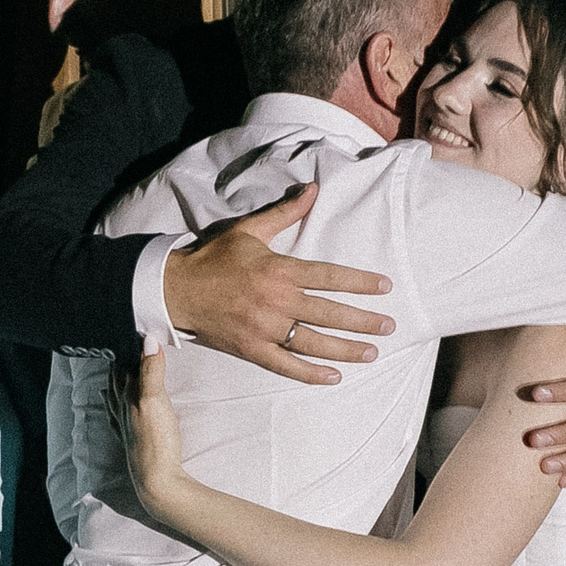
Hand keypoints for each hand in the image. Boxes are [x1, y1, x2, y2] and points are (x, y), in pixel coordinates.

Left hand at [109, 345, 194, 523]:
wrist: (157, 482)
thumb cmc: (156, 442)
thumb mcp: (155, 400)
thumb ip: (151, 370)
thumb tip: (148, 340)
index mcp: (126, 396)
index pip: (121, 365)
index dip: (124, 348)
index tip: (128, 330)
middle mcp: (121, 408)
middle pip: (116, 378)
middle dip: (118, 360)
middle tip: (120, 341)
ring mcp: (125, 425)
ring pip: (115, 395)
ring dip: (114, 378)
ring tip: (111, 364)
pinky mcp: (132, 439)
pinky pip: (116, 414)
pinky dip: (112, 402)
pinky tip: (108, 399)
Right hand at [161, 183, 393, 384]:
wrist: (176, 290)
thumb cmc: (213, 257)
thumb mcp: (248, 230)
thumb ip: (284, 213)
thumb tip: (312, 188)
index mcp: (278, 271)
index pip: (329, 277)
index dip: (360, 283)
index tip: (384, 288)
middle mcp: (276, 302)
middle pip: (329, 313)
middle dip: (363, 321)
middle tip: (389, 326)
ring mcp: (264, 329)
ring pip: (314, 343)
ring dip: (346, 349)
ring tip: (373, 353)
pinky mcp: (252, 350)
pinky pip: (287, 366)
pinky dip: (311, 374)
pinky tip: (334, 376)